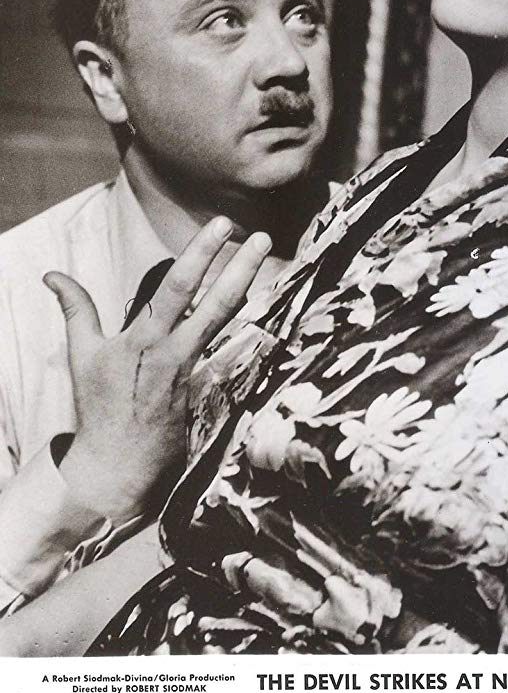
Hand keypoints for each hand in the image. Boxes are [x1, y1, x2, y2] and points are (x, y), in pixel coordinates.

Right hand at [44, 217, 270, 522]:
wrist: (116, 466)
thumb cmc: (99, 406)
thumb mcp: (82, 356)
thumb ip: (77, 309)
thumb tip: (52, 274)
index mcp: (143, 339)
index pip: (177, 287)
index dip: (201, 254)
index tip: (222, 226)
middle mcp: (174, 351)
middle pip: (215, 303)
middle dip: (239, 267)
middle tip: (263, 237)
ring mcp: (196, 372)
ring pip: (229, 325)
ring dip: (249, 290)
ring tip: (269, 260)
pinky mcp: (208, 391)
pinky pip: (232, 353)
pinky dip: (250, 329)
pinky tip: (269, 307)